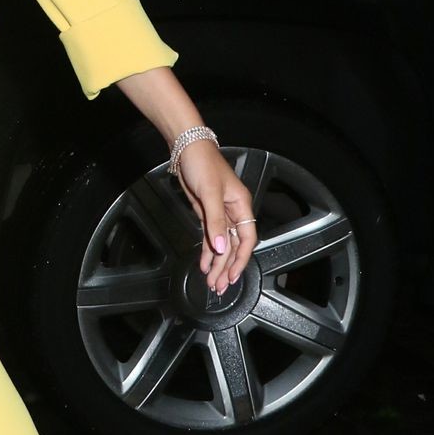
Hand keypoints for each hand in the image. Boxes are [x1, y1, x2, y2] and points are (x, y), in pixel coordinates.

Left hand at [173, 142, 256, 294]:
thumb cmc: (202, 163)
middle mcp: (233, 212)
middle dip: (227, 267)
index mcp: (241, 205)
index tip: (233, 275)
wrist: (186, 149)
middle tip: (220, 286)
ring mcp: (219, 214)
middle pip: (233, 246)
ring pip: (221, 245)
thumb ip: (215, 222)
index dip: (241, 259)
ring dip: (217, 264)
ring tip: (212, 281)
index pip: (247, 239)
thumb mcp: (210, 193)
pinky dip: (207, 252)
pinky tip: (205, 265)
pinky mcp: (206, 214)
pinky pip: (210, 238)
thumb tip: (220, 247)